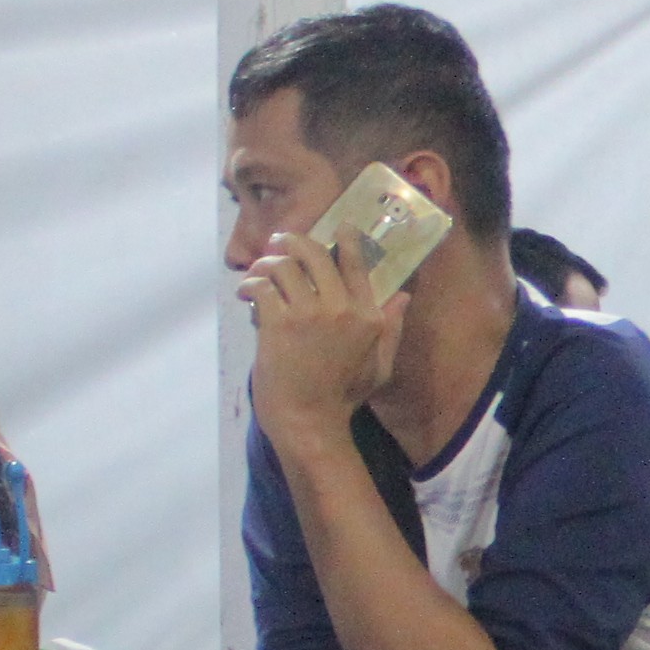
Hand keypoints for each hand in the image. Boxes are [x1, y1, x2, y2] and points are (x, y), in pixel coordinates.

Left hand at [243, 234, 406, 440]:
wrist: (310, 422)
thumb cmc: (343, 398)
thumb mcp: (379, 365)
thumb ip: (390, 329)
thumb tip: (403, 297)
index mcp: (367, 316)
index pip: (356, 264)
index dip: (347, 238)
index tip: (339, 227)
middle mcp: (341, 308)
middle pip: (314, 253)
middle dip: (292, 241)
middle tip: (279, 242)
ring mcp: (309, 314)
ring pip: (283, 266)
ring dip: (265, 263)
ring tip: (258, 271)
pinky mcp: (279, 324)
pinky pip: (262, 287)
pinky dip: (250, 285)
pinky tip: (245, 293)